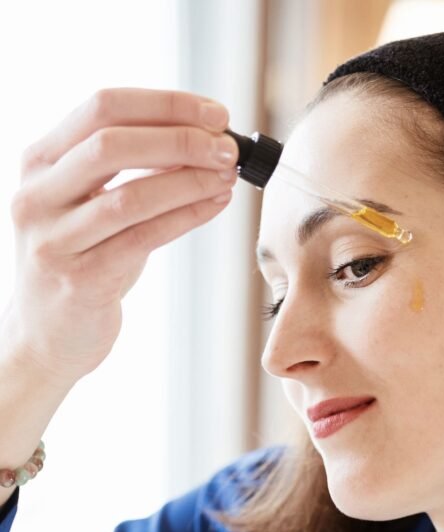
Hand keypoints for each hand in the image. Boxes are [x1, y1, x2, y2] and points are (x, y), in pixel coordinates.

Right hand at [5, 87, 238, 385]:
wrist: (47, 335)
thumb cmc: (81, 261)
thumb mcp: (88, 203)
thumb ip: (126, 168)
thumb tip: (202, 136)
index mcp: (39, 162)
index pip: (102, 108)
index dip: (164, 105)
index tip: (214, 113)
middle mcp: (37, 196)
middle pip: (111, 145)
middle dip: (179, 139)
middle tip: (227, 147)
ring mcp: (54, 241)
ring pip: (130, 197)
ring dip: (189, 181)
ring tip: (227, 175)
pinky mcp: (80, 281)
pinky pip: (143, 240)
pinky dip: (186, 217)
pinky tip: (214, 205)